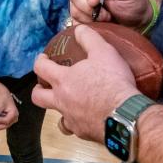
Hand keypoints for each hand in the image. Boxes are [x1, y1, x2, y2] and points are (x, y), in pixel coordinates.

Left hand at [0, 84, 18, 131]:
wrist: (3, 97)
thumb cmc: (3, 99)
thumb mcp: (0, 104)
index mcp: (14, 113)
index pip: (7, 120)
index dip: (0, 120)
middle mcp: (14, 118)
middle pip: (5, 124)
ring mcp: (10, 120)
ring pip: (3, 125)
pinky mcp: (6, 121)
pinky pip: (1, 124)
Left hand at [32, 24, 140, 142]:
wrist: (125, 115)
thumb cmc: (113, 82)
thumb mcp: (104, 52)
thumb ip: (89, 38)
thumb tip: (79, 28)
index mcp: (63, 80)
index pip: (41, 68)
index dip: (39, 61)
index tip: (43, 59)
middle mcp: (62, 101)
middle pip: (38, 97)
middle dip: (39, 90)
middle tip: (47, 85)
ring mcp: (71, 119)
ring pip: (57, 117)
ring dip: (60, 110)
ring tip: (70, 105)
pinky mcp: (83, 133)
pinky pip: (76, 128)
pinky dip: (80, 123)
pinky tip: (90, 118)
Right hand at [70, 0, 150, 25]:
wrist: (137, 22)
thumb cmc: (133, 3)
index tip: (97, 2)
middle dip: (89, 8)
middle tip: (107, 14)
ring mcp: (82, 2)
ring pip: (74, 9)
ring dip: (89, 17)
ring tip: (105, 18)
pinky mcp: (82, 16)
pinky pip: (75, 20)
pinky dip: (86, 24)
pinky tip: (99, 24)